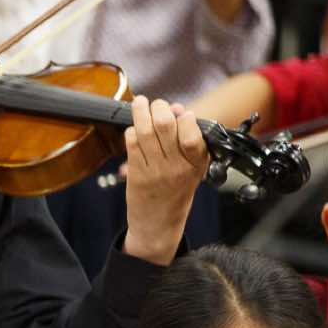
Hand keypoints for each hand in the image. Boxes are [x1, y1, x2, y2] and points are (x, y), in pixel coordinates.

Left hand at [120, 96, 206, 264]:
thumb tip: (178, 109)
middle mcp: (176, 166)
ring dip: (140, 112)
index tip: (181, 112)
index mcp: (196, 163)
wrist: (159, 224)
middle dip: (159, 108)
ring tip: (140, 103)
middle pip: (164, 125)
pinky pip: (131, 144)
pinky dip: (132, 131)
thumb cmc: (177, 191)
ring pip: (144, 131)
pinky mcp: (136, 173)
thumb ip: (189, 139)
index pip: (192, 133)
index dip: (184, 117)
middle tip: (156, 104)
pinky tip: (134, 129)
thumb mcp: (194, 168)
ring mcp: (154, 170)